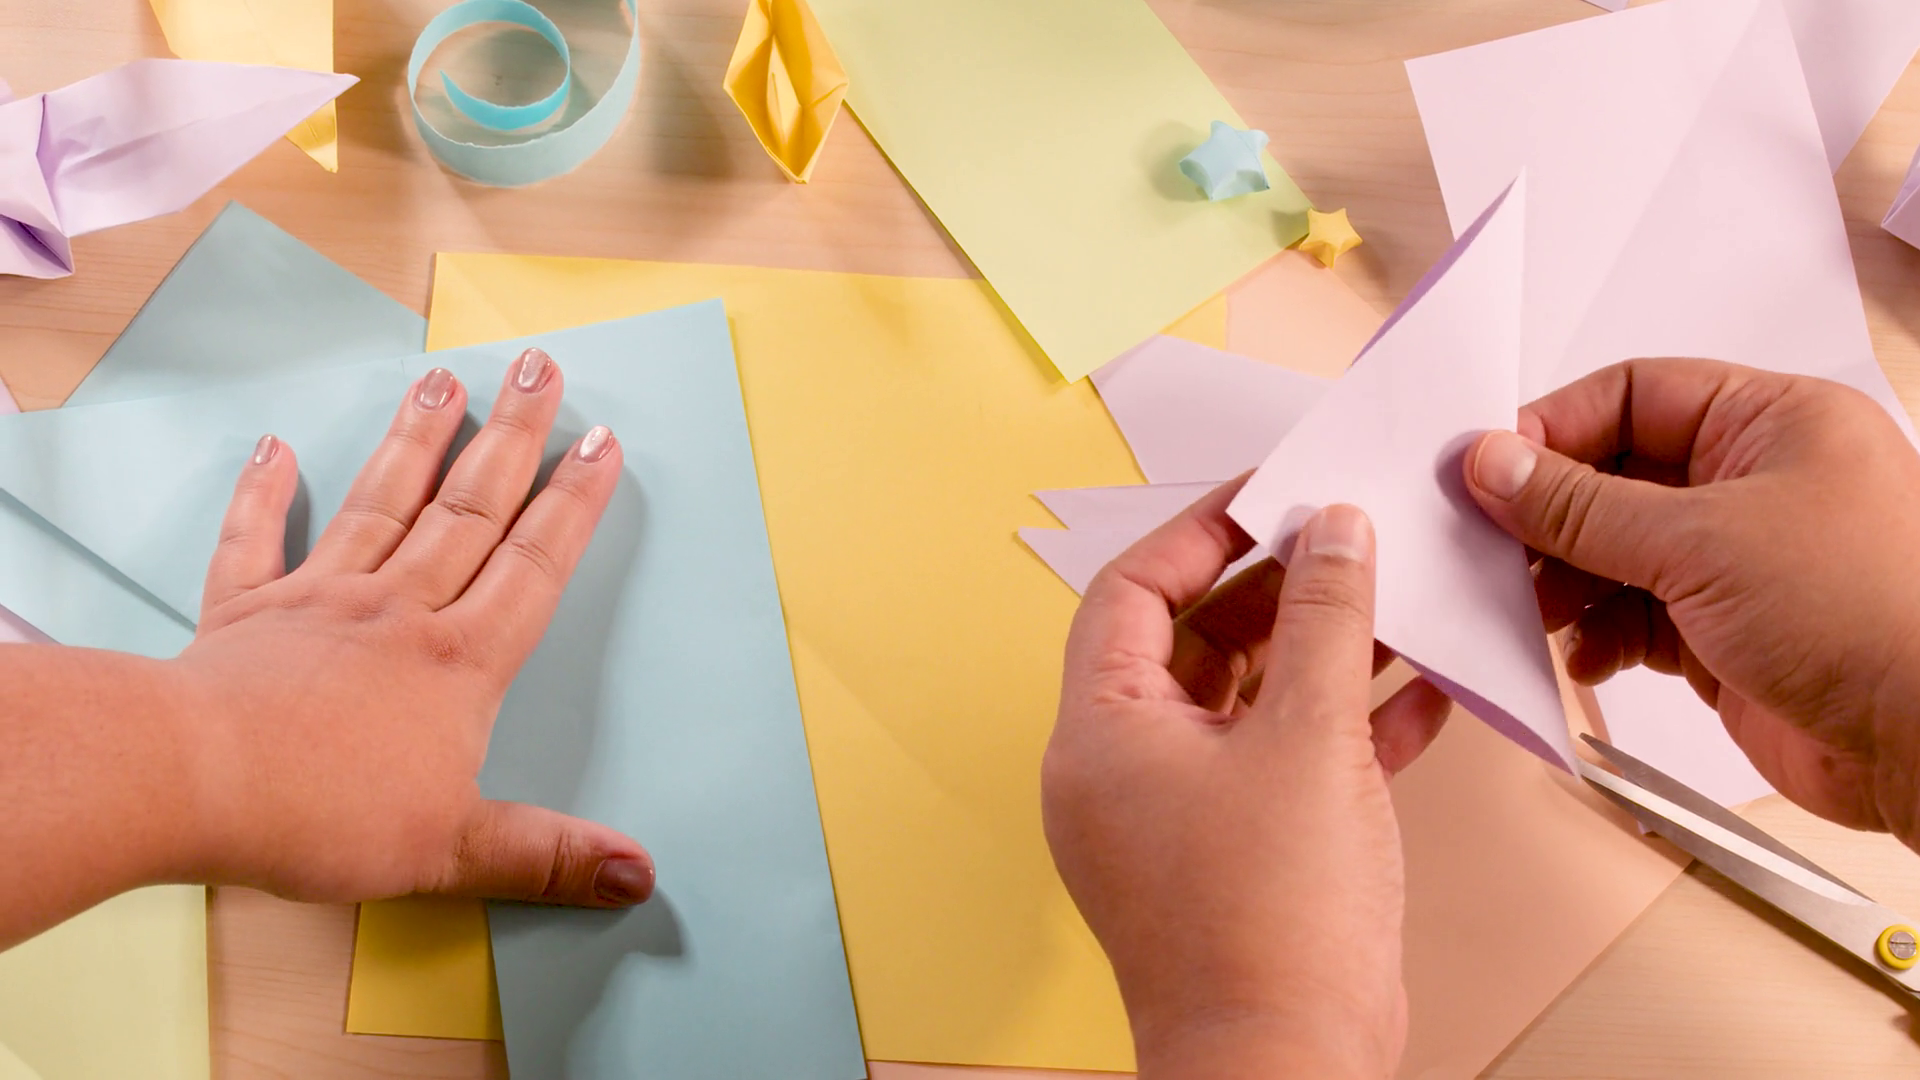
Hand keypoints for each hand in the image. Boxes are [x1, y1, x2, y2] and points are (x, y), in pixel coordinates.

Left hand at [174, 349, 653, 907]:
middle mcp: (400, 610)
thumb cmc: (320, 813)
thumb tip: (638, 876)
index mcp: (459, 662)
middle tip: (540, 370)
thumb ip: (547, 857)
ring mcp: (320, 599)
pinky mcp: (245, 611)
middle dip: (513, 437)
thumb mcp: (454, 850)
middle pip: (470, 509)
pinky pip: (256, 539)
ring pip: (383, 503)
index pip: (534, 566)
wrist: (190, 781)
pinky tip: (273, 448)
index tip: (602, 443)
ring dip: (417, 440)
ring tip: (444, 382)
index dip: (575, 504)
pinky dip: (264, 492)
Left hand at [1042, 480, 1452, 1079]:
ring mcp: (1181, 813)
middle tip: (1345, 536)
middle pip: (1192, 638)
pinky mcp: (1240, 853)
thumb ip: (1324, 620)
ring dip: (1321, 650)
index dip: (1201, 531)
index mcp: (1102, 731)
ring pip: (1247, 698)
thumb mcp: (1307, 739)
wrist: (1290, 1065)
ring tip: (1394, 596)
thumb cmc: (1267, 927)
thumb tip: (1333, 530)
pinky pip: (1285, 759)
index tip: (1270, 491)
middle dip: (1275, 586)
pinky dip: (1345, 722)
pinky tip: (1420, 689)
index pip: (1131, 590)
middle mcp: (1126, 768)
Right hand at [1463, 356, 1919, 840]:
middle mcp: (1756, 483)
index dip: (1556, 428)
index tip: (1488, 468)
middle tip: (1489, 543)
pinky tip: (1582, 654)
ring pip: (1617, 551)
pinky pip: (1634, 616)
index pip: (1636, 394)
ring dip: (1565, 580)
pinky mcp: (1725, 634)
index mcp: (1773, 422)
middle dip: (1551, 514)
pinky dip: (1597, 634)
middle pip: (1617, 475)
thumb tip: (1494, 463)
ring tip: (1530, 607)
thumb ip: (1581, 506)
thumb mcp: (1700, 541)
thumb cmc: (1863, 614)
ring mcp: (1740, 561)